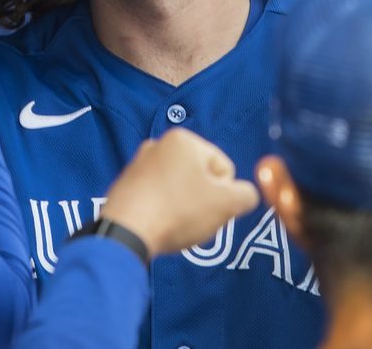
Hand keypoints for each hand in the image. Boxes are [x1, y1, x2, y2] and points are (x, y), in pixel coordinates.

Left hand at [100, 128, 259, 258]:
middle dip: (204, 200)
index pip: (224, 168)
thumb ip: (247, 195)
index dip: (224, 194)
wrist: (125, 232)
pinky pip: (157, 197)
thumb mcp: (227, 204)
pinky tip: (159, 227)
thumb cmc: (179, 210)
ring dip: (185, 207)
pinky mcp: (125, 185)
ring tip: (176, 226)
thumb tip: (245, 195)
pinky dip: (163, 211)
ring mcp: (138, 164)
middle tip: (195, 221)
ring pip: (179, 188)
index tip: (210, 209)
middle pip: (201, 177)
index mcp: (184, 139)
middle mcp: (159, 144)